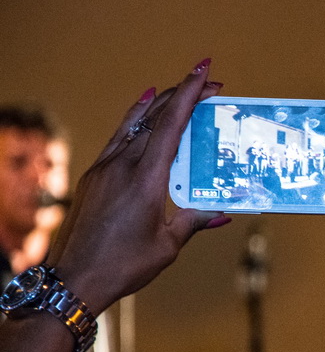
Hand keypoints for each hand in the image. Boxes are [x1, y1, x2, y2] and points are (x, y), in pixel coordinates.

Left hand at [46, 59, 228, 313]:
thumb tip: (221, 211)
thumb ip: (194, 220)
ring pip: (134, 122)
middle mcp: (123, 165)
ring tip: (179, 90)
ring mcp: (105, 168)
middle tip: (208, 83)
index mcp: (146, 178)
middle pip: (155, 116)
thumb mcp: (168, 244)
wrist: (75, 279)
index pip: (171, 124)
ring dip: (160, 103)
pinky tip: (143, 112)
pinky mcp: (95, 176)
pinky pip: (119, 137)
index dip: (190, 94)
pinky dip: (135, 120)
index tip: (205, 72)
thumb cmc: (124, 265)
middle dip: (183, 94)